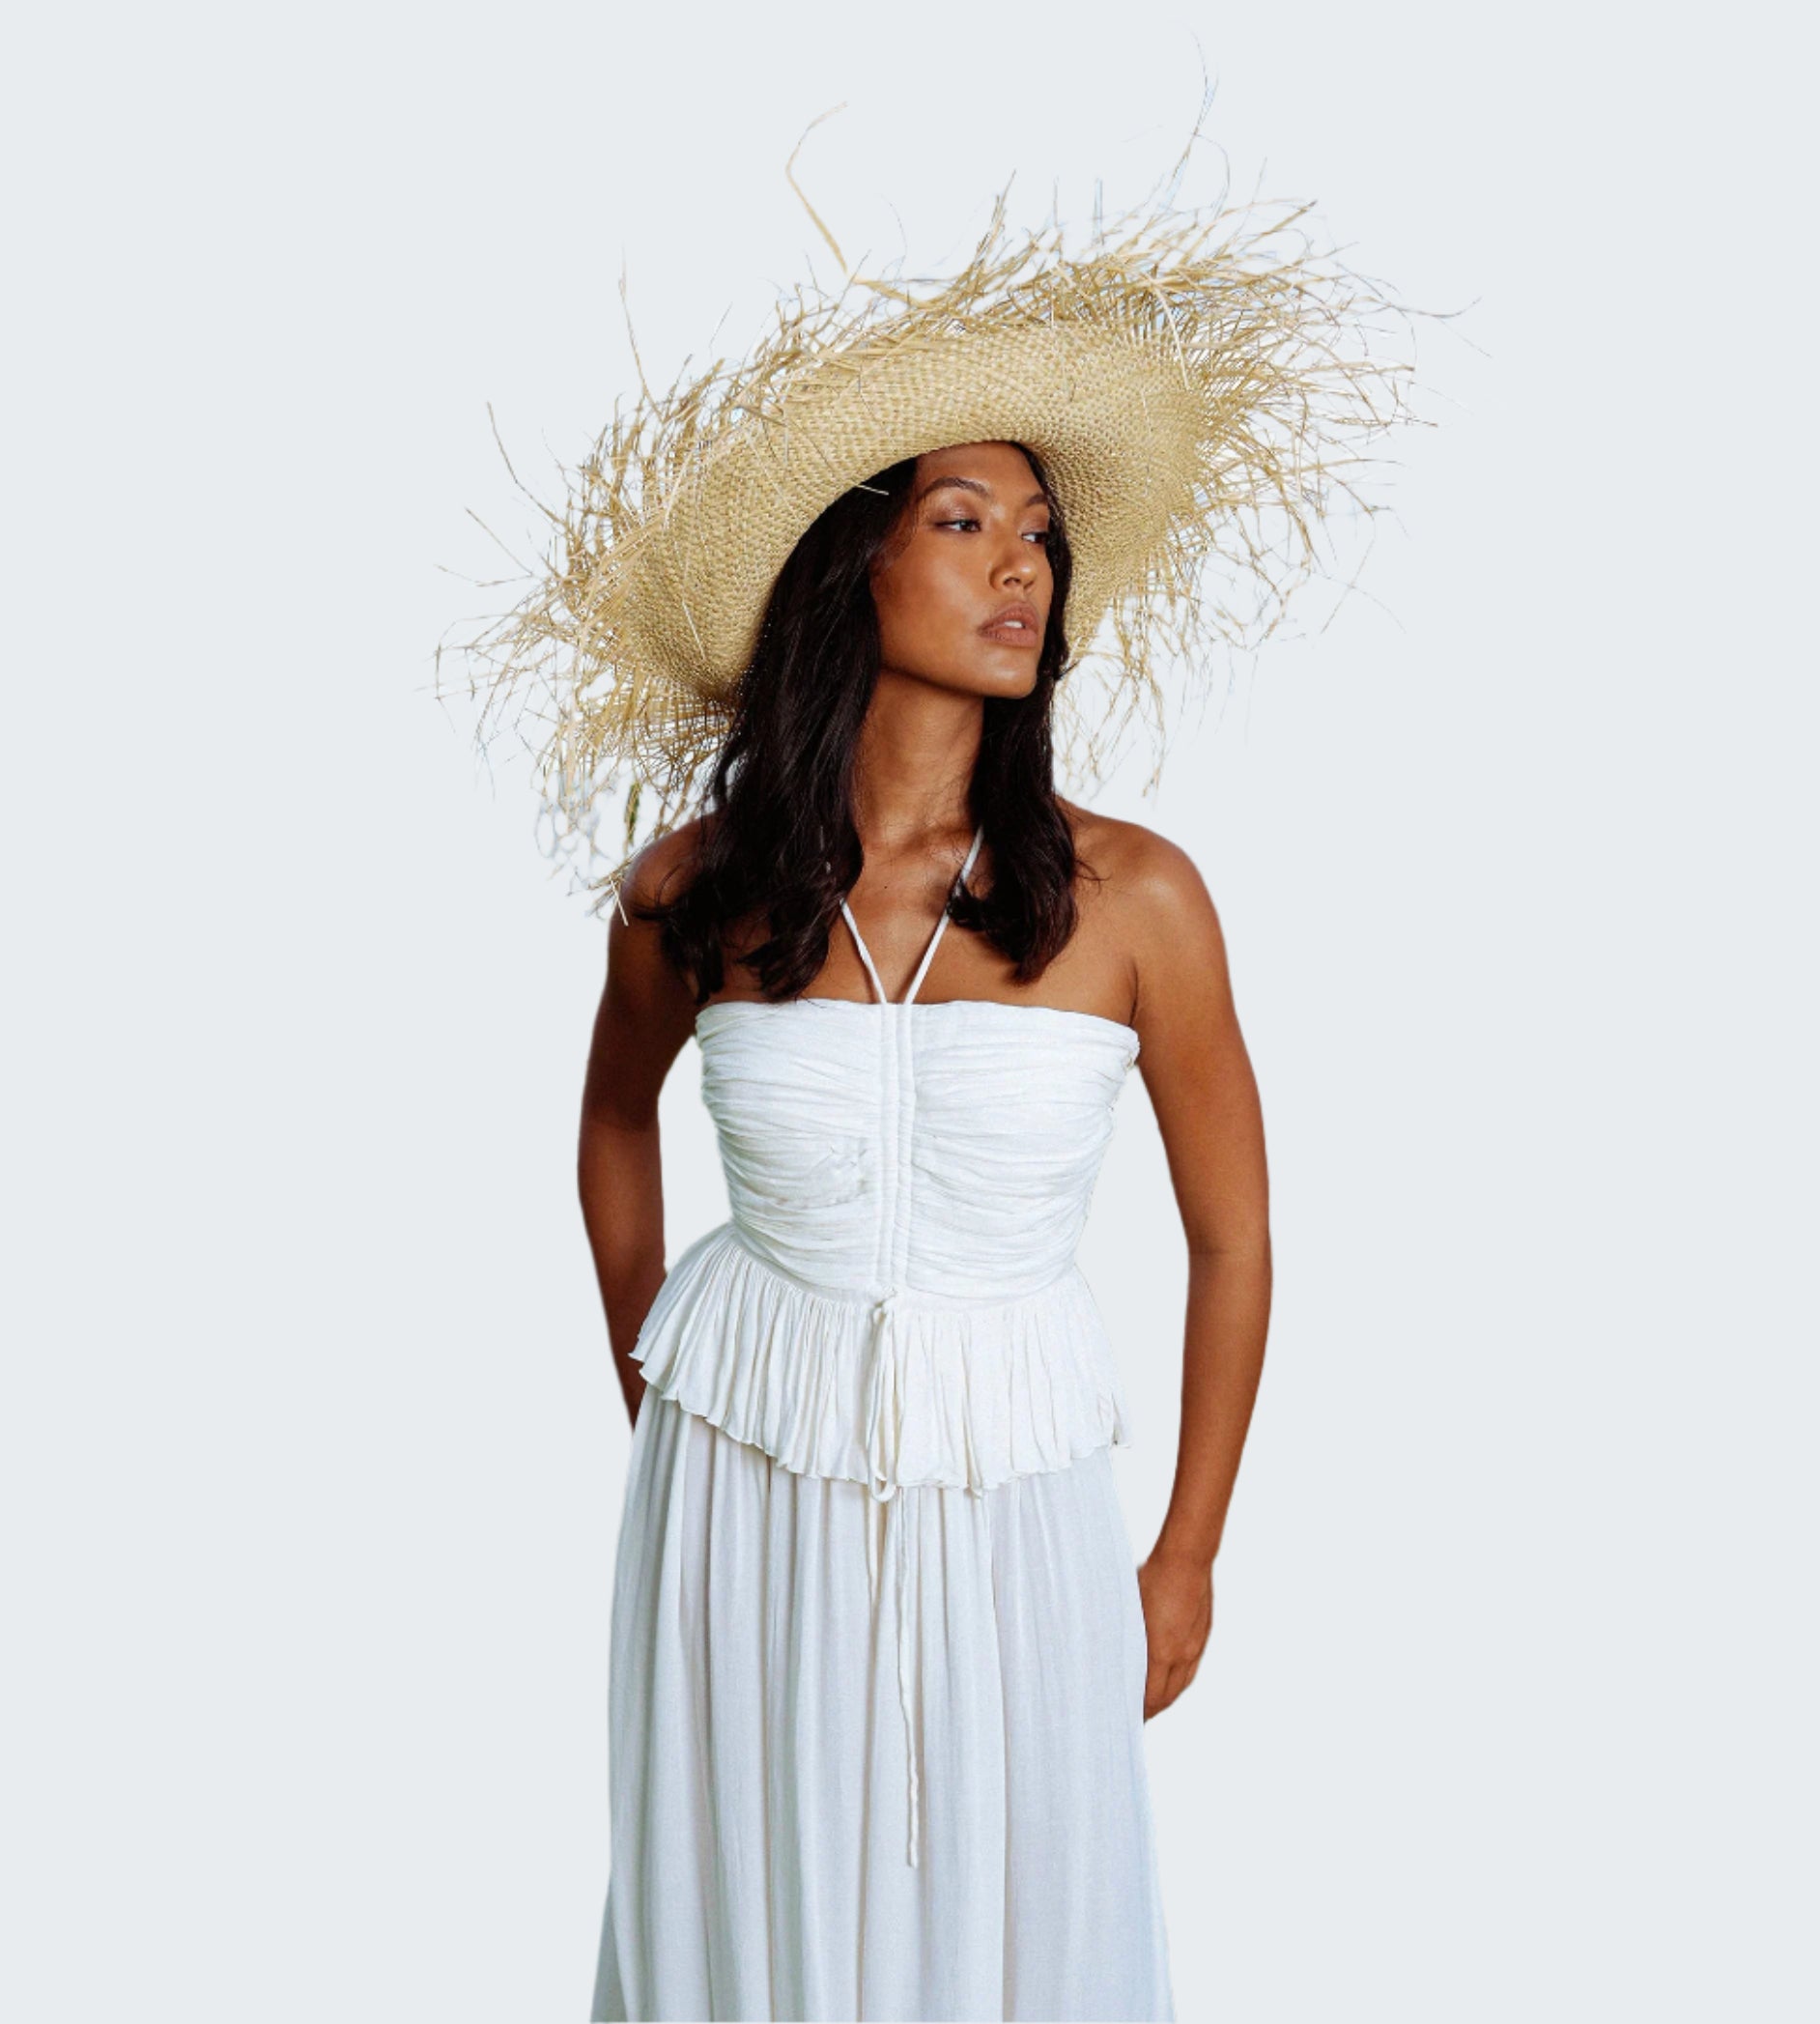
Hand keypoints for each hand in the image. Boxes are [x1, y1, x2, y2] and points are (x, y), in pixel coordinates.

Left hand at [1137, 1549, 1212, 1719]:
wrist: (1187, 1558)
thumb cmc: (1151, 1577)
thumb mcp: (1129, 1609)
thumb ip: (1125, 1637)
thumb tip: (1110, 1656)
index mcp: (1161, 1652)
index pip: (1151, 1697)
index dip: (1140, 1712)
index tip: (1127, 1719)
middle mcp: (1182, 1654)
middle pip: (1168, 1696)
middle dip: (1153, 1710)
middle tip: (1138, 1717)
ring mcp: (1195, 1645)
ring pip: (1182, 1683)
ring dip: (1167, 1697)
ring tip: (1153, 1703)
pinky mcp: (1202, 1635)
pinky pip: (1191, 1667)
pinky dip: (1179, 1679)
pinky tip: (1171, 1677)